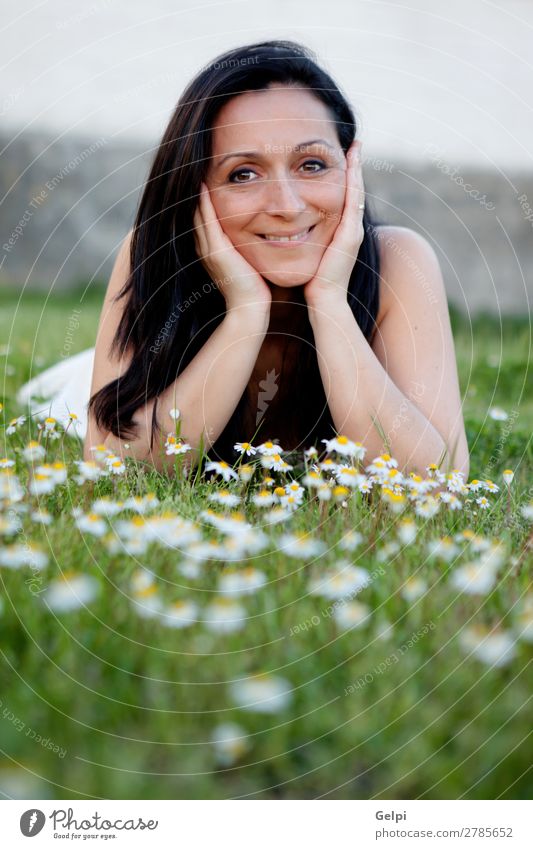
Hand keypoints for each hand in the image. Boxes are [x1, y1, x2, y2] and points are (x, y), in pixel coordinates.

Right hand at [193, 182, 271, 317]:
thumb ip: (247, 248)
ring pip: (197, 213)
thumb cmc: (255, 290)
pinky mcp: (215, 251)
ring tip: (196, 169)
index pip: (203, 217)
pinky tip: (203, 185)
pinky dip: (203, 203)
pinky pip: (206, 221)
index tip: (205, 177)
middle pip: (195, 212)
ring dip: (195, 192)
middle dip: (195, 191)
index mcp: (212, 249)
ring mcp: (208, 249)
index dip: (202, 198)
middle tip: (195, 167)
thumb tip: (261, 235)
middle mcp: (206, 247)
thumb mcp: (248, 262)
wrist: (250, 309)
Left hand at [303, 139, 364, 311]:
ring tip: (355, 147)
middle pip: (355, 190)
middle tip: (354, 143)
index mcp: (342, 232)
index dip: (345, 178)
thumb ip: (305, 240)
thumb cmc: (313, 283)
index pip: (344, 198)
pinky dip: (354, 182)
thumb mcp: (310, 254)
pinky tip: (351, 165)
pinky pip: (353, 201)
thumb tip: (288, 230)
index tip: (342, 157)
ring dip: (357, 169)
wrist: (324, 302)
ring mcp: (354, 230)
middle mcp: (352, 228)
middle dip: (355, 167)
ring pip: (357, 192)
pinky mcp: (351, 234)